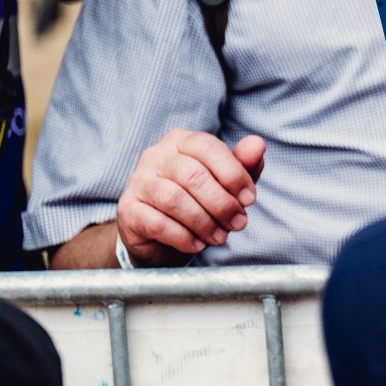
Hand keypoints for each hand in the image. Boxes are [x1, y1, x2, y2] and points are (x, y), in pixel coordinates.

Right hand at [117, 130, 265, 264]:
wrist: (159, 235)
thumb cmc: (196, 202)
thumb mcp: (224, 183)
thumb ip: (242, 165)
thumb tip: (257, 144)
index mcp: (180, 141)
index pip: (208, 147)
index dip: (233, 174)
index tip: (249, 199)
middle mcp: (155, 156)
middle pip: (193, 175)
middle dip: (222, 203)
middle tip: (237, 223)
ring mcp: (138, 182)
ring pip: (175, 200)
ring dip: (204, 222)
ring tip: (219, 237)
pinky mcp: (128, 209)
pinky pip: (158, 223)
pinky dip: (183, 237)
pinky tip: (197, 243)